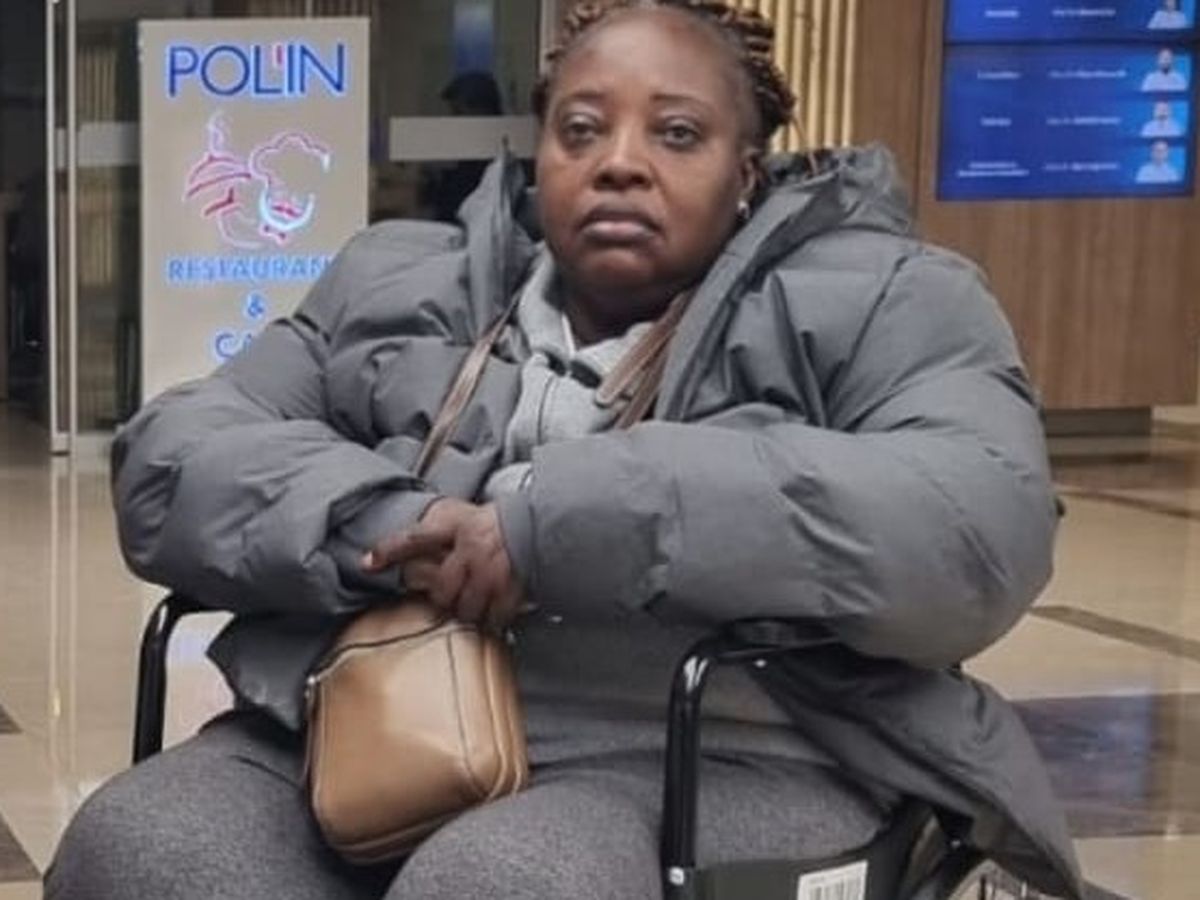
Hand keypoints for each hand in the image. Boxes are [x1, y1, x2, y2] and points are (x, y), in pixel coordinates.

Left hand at [363, 499, 523, 631]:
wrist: (538, 524)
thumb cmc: (500, 521)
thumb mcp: (466, 515)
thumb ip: (441, 529)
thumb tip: (412, 549)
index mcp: (457, 527)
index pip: (414, 538)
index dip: (388, 551)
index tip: (367, 563)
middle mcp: (470, 550)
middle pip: (441, 588)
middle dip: (443, 596)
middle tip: (451, 594)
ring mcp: (490, 572)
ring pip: (464, 607)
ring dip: (466, 610)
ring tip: (472, 603)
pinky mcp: (509, 590)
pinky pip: (492, 617)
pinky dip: (492, 620)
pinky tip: (493, 613)